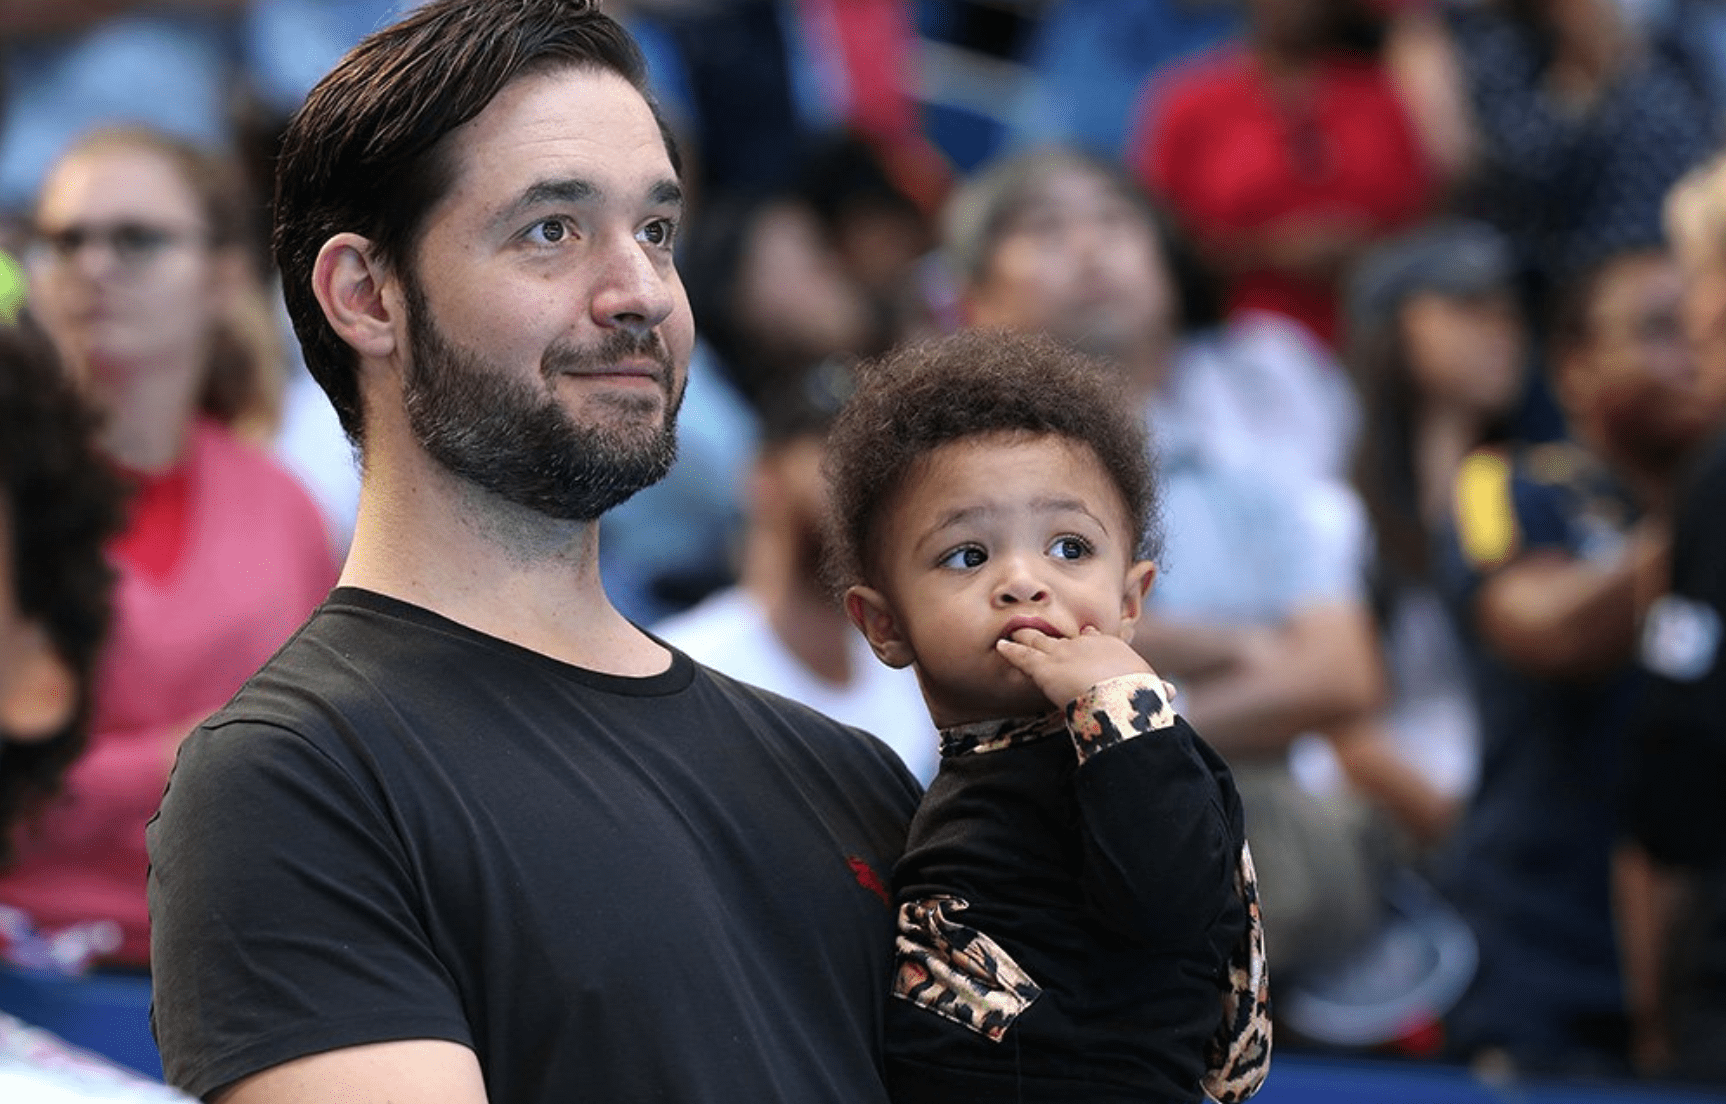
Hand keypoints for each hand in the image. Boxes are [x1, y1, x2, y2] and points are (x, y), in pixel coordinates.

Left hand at [997, 626, 1153, 709]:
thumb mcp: (1153, 689)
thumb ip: (1158, 690)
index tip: (1085, 636)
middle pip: (1064, 636)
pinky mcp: (1043, 667)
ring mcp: (1061, 652)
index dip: (1087, 639)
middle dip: (1051, 633)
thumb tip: (1170, 693)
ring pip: (1038, 641)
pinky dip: (1010, 651)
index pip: (1095, 638)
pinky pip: (1022, 656)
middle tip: (1038, 629)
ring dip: (1025, 637)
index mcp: (1111, 647)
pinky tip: (1001, 647)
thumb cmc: (1140, 694)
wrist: (1121, 695)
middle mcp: (1084, 643)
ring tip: (1013, 633)